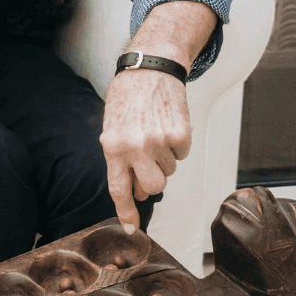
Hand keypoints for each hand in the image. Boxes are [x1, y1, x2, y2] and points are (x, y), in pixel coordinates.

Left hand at [100, 66, 191, 231]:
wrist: (150, 67)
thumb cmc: (128, 97)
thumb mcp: (113, 127)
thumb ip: (121, 158)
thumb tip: (137, 191)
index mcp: (113, 146)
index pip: (119, 189)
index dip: (126, 212)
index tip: (131, 229)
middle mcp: (135, 146)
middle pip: (153, 188)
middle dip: (154, 183)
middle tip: (151, 166)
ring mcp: (158, 140)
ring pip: (170, 170)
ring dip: (165, 157)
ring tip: (155, 132)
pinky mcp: (179, 133)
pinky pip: (182, 153)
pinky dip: (177, 144)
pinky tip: (167, 124)